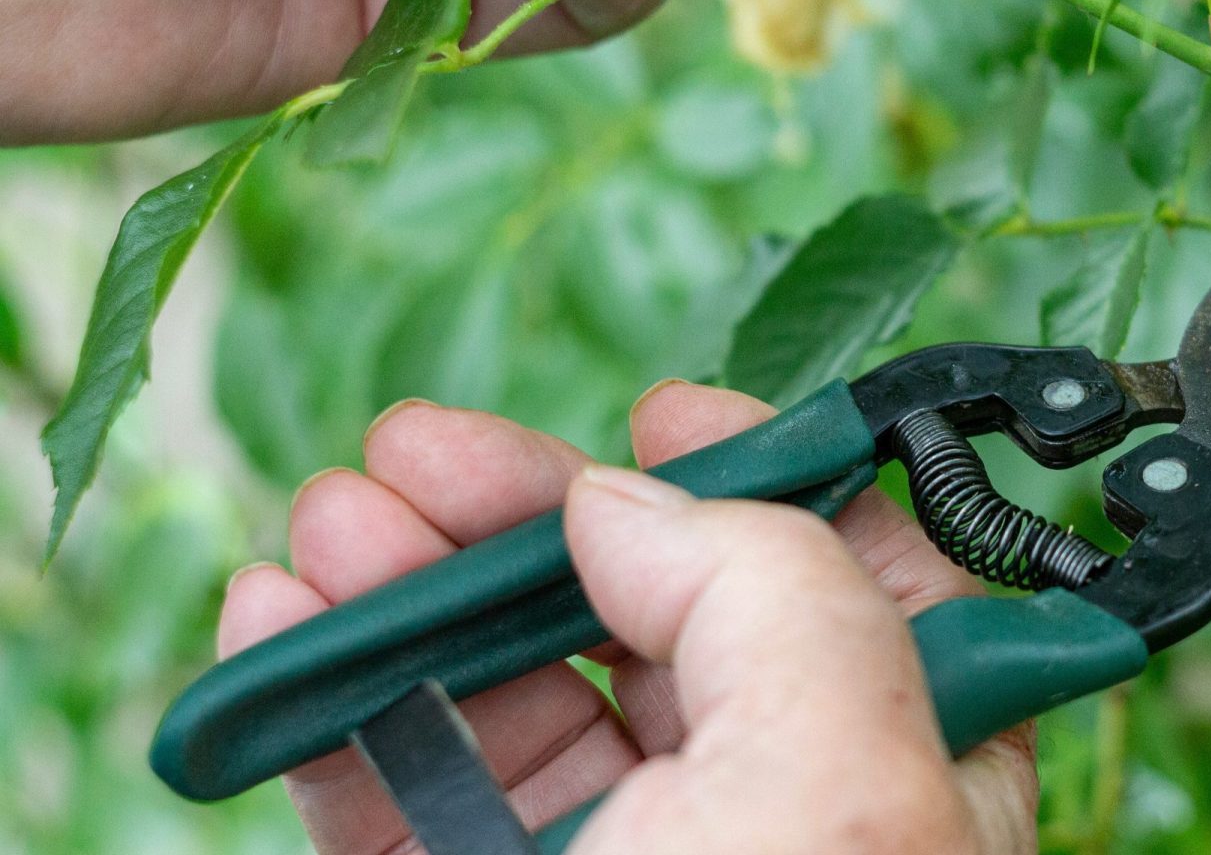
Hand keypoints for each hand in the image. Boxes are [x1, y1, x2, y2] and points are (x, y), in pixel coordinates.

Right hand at [216, 381, 1038, 852]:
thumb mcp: (834, 791)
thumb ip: (774, 594)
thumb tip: (639, 497)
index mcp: (907, 774)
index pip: (862, 584)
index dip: (770, 481)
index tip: (669, 415)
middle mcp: (771, 816)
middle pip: (661, 617)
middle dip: (537, 516)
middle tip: (428, 452)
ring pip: (518, 693)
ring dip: (412, 592)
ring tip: (334, 520)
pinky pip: (405, 794)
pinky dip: (335, 707)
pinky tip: (283, 628)